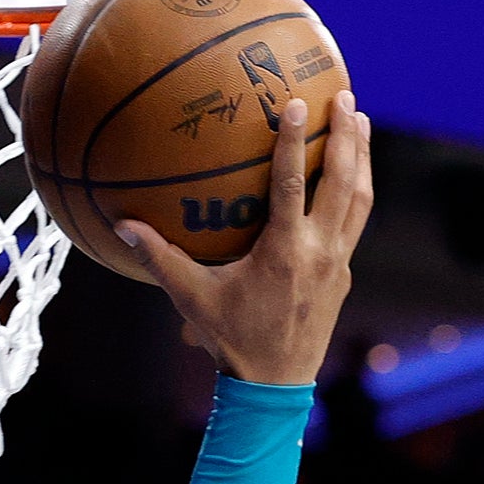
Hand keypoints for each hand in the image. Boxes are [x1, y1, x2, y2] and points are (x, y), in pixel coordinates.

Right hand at [118, 91, 372, 385]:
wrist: (275, 387)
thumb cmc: (231, 341)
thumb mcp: (192, 299)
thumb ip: (160, 260)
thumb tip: (121, 224)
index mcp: (285, 252)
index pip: (292, 184)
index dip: (295, 142)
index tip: (299, 104)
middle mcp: (320, 252)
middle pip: (343, 182)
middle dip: (347, 136)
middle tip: (344, 96)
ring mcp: (338, 264)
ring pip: (359, 200)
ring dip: (362, 157)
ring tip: (358, 120)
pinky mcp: (345, 276)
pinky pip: (355, 223)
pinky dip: (356, 191)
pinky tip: (350, 175)